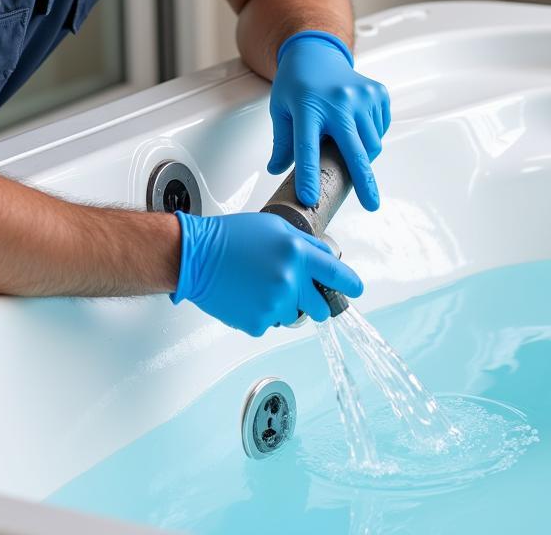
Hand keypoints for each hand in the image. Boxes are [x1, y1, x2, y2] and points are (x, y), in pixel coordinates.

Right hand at [169, 210, 362, 336]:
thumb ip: (304, 243)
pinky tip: (246, 295)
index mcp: (296, 252)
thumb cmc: (229, 237)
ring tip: (259, 285)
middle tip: (296, 291)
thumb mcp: (273, 226)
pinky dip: (260, 313)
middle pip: (321, 307)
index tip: (356, 289)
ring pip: (293, 316)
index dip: (350, 284)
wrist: (194, 256)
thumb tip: (325, 259)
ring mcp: (274, 304)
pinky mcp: (257, 323)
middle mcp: (289, 280)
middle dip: (314, 301)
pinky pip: (269, 324)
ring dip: (283, 305)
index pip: (337, 274)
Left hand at [267, 30, 389, 210]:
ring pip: (372, 143)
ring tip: (346, 144)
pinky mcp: (377, 92)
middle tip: (371, 204)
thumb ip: (282, 142)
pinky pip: (380, 128)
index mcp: (307, 106)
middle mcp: (338, 101)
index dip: (307, 175)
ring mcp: (361, 95)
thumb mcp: (280, 109)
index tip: (309, 198)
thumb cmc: (296, 83)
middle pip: (353, 149)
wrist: (316, 52)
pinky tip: (354, 124)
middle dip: (364, 180)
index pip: (306, 147)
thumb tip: (277, 170)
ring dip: (363, 155)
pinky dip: (370, 135)